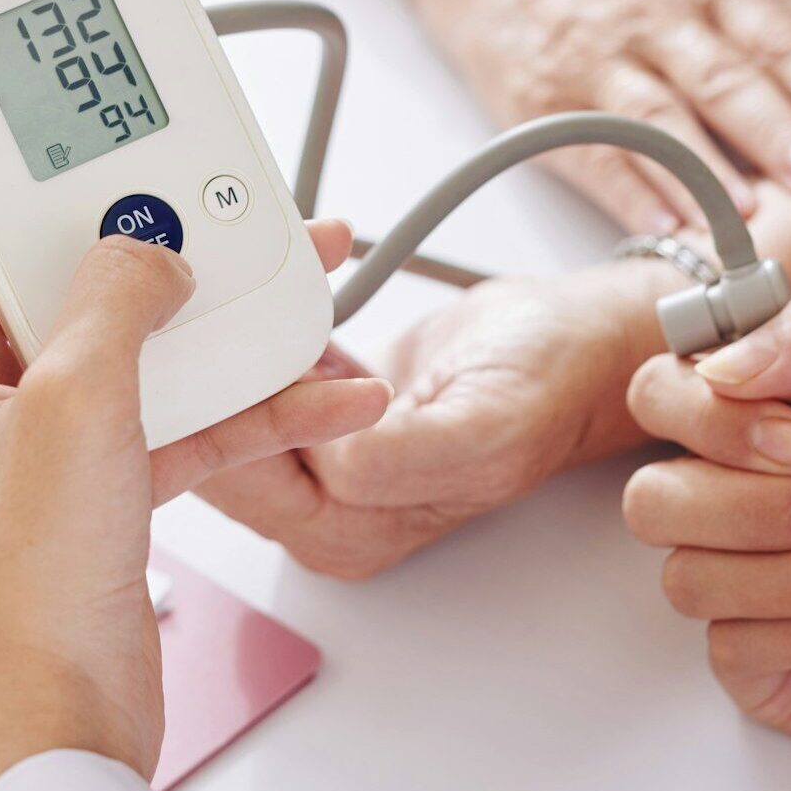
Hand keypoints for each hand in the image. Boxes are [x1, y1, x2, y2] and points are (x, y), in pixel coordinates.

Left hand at [0, 0, 390, 790]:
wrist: (54, 735)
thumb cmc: (13, 590)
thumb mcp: (73, 414)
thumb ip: (117, 305)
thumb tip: (152, 244)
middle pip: (38, 240)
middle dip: (125, 197)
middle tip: (175, 137)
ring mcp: (32, 422)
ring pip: (126, 320)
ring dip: (212, 302)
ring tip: (300, 260)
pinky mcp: (95, 468)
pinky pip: (172, 400)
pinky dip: (241, 392)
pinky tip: (321, 384)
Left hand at [197, 260, 672, 577]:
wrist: (579, 342)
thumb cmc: (549, 387)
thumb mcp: (483, 430)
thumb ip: (397, 458)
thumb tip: (323, 458)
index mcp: (346, 528)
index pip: (237, 475)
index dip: (218, 403)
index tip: (211, 332)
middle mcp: (324, 501)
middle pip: (222, 434)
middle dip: (218, 355)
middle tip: (216, 280)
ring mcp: (322, 450)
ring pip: (240, 392)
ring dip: (243, 325)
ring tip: (259, 262)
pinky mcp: (328, 402)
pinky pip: (272, 361)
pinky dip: (273, 313)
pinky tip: (292, 271)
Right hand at [412, 0, 790, 231]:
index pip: (775, 36)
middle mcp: (657, 23)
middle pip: (723, 78)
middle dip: (775, 130)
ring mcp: (597, 68)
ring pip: (656, 119)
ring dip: (702, 170)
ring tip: (744, 217)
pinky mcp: (546, 110)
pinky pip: (592, 155)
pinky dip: (628, 195)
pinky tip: (662, 231)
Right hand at [622, 286, 790, 763]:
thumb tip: (725, 364)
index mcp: (759, 418)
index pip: (659, 396)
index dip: (701, 417)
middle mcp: (738, 498)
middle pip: (653, 499)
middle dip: (754, 509)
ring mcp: (746, 584)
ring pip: (688, 579)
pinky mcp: (767, 665)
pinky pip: (733, 651)